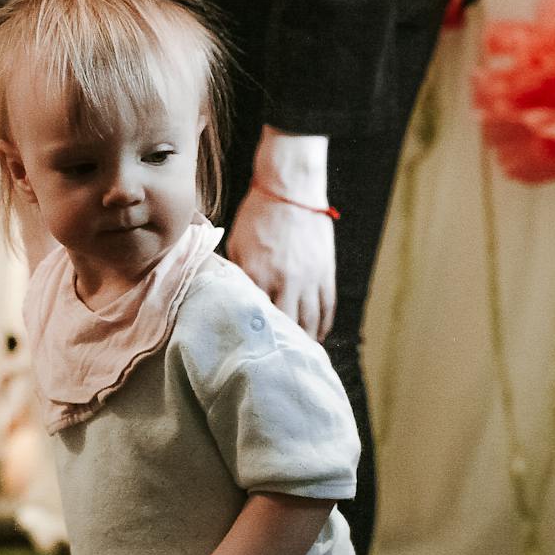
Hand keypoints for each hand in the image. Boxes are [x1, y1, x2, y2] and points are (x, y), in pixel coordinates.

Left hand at [227, 128, 334, 339]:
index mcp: (258, 274)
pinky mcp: (326, 272)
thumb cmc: (257, 214)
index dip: (252, 338)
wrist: (291, 188)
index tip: (247, 355)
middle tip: (275, 366)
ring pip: (310, 322)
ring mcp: (309, 278)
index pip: (254, 317)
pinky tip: (316, 336)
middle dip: (280, 348)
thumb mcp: (236, 243)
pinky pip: (327, 308)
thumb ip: (234, 273)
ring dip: (304, 342)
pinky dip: (323, 326)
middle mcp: (285, 281)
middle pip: (285, 327)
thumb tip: (228, 297)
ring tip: (298, 357)